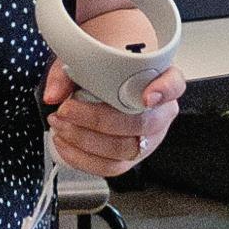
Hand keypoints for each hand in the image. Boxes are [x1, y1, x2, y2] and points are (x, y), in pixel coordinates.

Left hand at [44, 45, 184, 179]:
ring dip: (85, 140)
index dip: (163, 91)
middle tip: (67, 110)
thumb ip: (67, 72)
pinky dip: (81, 159)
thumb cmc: (102, 72)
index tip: (146, 97)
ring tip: (60, 126)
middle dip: (97, 119)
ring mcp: (147, 139)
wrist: (103, 84)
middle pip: (141, 123)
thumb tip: (54, 94)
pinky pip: (110, 167)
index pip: (174, 84)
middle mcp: (160, 113)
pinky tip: (63, 143)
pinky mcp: (130, 159)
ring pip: (124, 149)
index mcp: (160, 81)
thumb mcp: (84, 61)